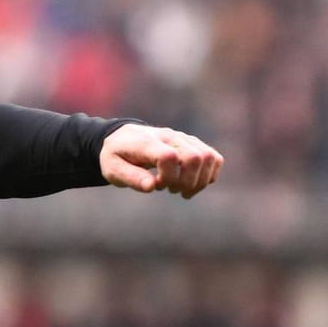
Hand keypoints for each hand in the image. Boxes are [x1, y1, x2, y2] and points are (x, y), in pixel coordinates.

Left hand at [100, 123, 222, 198]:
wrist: (121, 139)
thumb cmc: (116, 156)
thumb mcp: (112, 169)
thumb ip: (130, 177)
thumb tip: (151, 187)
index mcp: (146, 142)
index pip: (169, 156)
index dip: (168, 177)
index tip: (156, 185)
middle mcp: (168, 137)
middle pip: (195, 157)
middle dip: (186, 182)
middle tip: (169, 189)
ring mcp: (183, 138)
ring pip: (209, 158)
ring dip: (199, 181)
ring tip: (180, 189)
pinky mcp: (193, 144)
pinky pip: (214, 158)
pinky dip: (208, 176)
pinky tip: (190, 183)